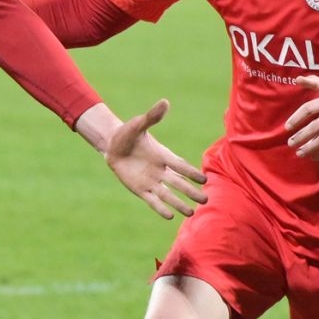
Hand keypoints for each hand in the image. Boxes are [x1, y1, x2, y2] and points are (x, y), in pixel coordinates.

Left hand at [102, 100, 206, 218]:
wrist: (112, 145)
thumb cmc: (127, 133)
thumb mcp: (139, 124)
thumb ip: (152, 117)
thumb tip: (165, 102)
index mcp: (163, 155)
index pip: (181, 166)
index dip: (192, 173)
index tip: (205, 180)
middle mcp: (160, 171)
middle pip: (179, 184)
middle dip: (191, 192)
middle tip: (206, 200)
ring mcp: (151, 181)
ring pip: (168, 195)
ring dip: (179, 204)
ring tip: (191, 213)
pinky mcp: (139, 189)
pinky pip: (152, 201)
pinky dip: (160, 208)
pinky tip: (169, 216)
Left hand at [284, 75, 318, 161]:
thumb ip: (314, 83)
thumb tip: (297, 79)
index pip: (310, 108)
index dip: (297, 118)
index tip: (287, 127)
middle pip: (316, 126)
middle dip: (301, 136)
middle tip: (290, 143)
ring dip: (310, 147)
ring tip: (299, 152)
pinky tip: (314, 156)